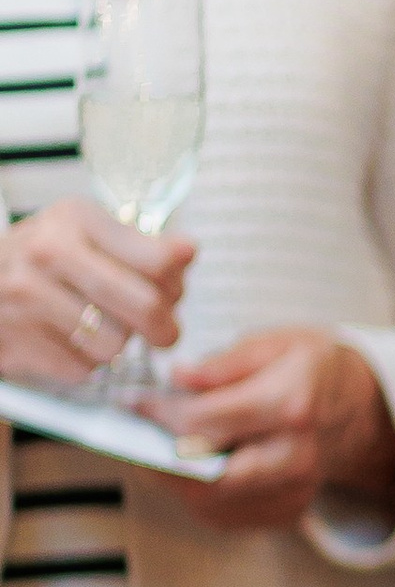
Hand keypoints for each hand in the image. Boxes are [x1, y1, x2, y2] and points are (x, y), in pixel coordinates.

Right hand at [0, 197, 190, 385]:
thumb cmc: (42, 259)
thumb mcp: (86, 234)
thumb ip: (140, 246)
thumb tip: (187, 252)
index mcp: (75, 219)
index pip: (159, 259)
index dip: (177, 285)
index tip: (173, 293)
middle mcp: (48, 252)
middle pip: (144, 306)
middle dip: (164, 328)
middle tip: (163, 332)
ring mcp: (27, 297)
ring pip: (114, 344)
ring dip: (116, 345)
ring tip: (100, 328)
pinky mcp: (16, 340)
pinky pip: (81, 368)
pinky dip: (83, 362)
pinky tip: (69, 340)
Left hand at [138, 327, 394, 532]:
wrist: (361, 409)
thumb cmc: (314, 370)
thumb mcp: (276, 343)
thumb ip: (224, 362)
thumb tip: (177, 379)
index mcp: (293, 405)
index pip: (209, 420)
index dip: (161, 412)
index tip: (134, 401)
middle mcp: (297, 455)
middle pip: (209, 472)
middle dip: (162, 455)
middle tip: (137, 434)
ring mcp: (294, 490)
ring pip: (212, 500)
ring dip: (175, 478)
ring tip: (159, 448)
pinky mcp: (286, 511)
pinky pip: (226, 514)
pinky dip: (198, 493)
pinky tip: (192, 467)